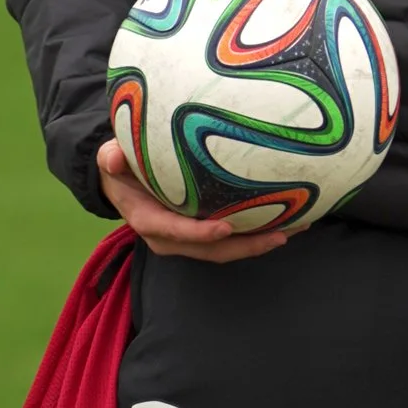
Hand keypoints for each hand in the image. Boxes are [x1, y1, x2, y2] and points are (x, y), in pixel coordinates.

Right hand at [97, 136, 294, 262]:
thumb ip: (111, 157)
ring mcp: (190, 239)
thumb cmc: (121, 168)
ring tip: (296, 228)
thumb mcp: (110, 159)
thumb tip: (111, 157)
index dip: (200, 234)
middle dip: (247, 246)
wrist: (124, 182)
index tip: (225, 226)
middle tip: (280, 234)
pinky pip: (234, 238)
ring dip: (262, 242)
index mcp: (149, 221)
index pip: (176, 232)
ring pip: (228, 248)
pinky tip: (290, 217)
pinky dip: (260, 231)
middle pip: (212, 250)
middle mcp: (172, 237)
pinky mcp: (205, 233)